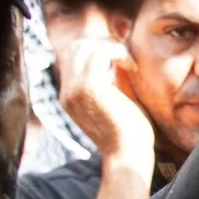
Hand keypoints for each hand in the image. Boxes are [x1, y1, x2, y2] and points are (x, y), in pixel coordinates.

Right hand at [57, 37, 153, 163]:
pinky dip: (118, 53)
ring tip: (129, 64)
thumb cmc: (128, 132)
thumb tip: (118, 56)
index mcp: (69, 97)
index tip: (121, 61)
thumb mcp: (115, 101)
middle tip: (125, 58)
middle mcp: (66, 93)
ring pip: (84, 46)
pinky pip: (99, 53)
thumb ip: (111, 79)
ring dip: (111, 48)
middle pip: (75, 47)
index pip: (72, 58)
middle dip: (103, 44)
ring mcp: (74, 90)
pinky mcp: (89, 88)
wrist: (127, 155)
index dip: (97, 50)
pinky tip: (132, 67)